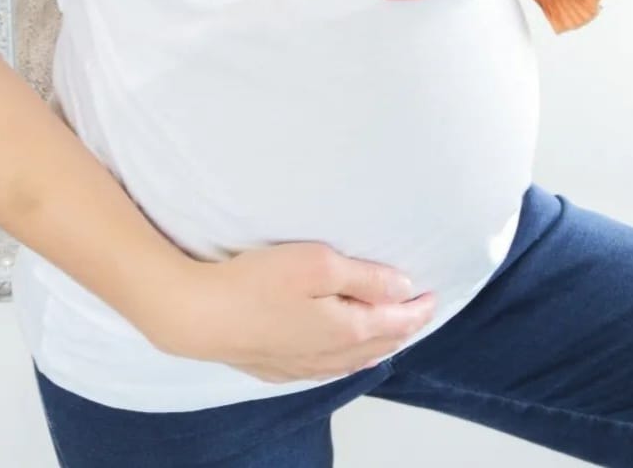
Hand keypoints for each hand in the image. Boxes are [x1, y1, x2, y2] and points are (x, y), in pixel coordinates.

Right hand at [152, 244, 435, 381]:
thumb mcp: (320, 264)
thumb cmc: (257, 283)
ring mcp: (303, 365)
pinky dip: (346, 357)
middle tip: (418, 311)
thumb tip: (404, 288)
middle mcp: (331, 356)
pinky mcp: (278, 367)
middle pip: (380, 344)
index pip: (397, 321)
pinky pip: (327, 367)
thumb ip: (367, 278)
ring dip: (377, 343)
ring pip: (354, 360)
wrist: (200, 315)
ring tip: (388, 330)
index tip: (433, 294)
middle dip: (403, 327)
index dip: (419, 307)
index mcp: (347, 330)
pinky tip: (340, 353)